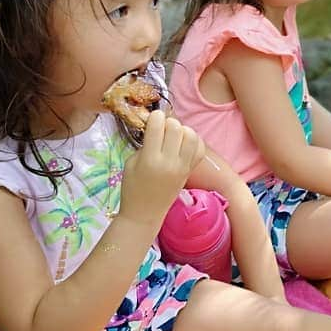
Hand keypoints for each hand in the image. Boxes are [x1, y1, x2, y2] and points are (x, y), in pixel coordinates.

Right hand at [119, 111, 205, 227]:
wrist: (145, 213)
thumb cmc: (132, 188)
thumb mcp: (130, 163)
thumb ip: (144, 144)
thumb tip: (157, 127)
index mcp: (150, 159)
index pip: (157, 126)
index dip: (154, 117)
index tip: (152, 119)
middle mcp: (169, 162)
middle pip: (176, 128)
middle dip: (168, 122)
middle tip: (162, 128)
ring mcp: (183, 166)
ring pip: (192, 135)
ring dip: (183, 130)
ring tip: (174, 136)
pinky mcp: (190, 171)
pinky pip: (200, 148)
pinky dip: (194, 141)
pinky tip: (183, 144)